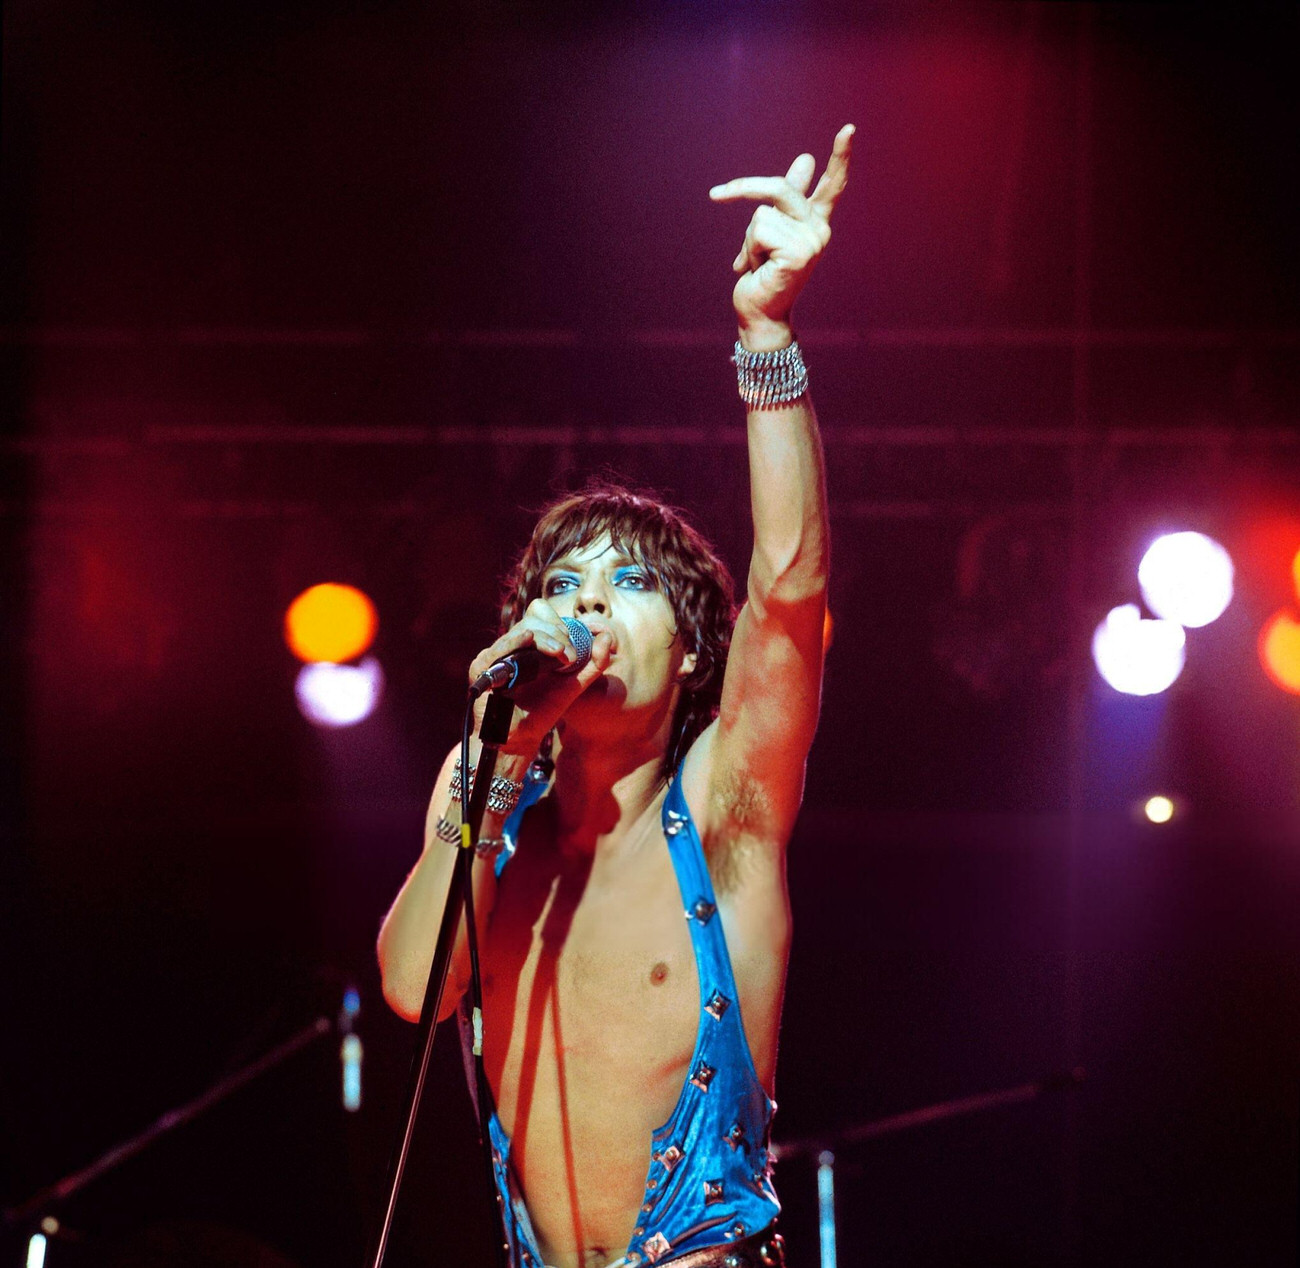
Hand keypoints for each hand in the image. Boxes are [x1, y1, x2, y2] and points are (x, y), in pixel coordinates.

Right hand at [468, 600, 615, 755]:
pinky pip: (501, 646)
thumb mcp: (574, 685)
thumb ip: (594, 663)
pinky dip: (516, 641)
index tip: (575, 648)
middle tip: (570, 656)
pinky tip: (529, 640)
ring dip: (546, 638)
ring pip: (523, 630)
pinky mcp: (482, 666)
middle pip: (535, 618)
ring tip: (561, 656)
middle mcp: (513, 645)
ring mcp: (497, 653)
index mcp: (532, 644)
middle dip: (557, 632)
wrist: (520, 738)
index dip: (561, 624)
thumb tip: (607, 636)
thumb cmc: (543, 710)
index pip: (542, 614)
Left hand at [709, 124, 853, 349]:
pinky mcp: (797, 253)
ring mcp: (811, 241)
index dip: (840, 157)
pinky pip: (759, 230)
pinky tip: (759, 270)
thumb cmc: (764, 275)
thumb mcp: (770, 231)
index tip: (848, 128)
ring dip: (748, 240)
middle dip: (745, 189)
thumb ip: (782, 199)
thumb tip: (806, 159)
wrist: (760, 314)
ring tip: (758, 263)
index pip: (833, 185)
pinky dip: (749, 251)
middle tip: (716, 194)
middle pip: (779, 188)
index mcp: (815, 222)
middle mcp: (819, 229)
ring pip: (761, 214)